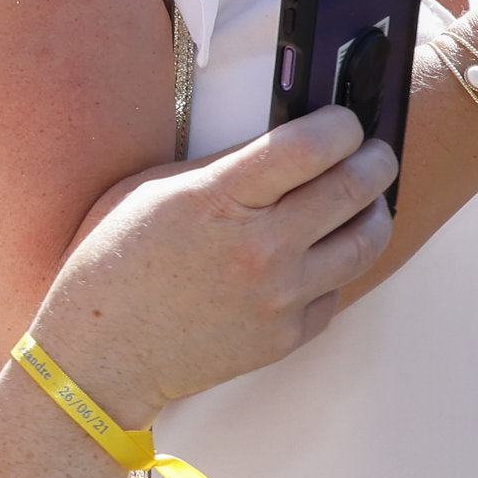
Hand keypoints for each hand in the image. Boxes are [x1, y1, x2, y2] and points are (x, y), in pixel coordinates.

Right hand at [33, 101, 400, 414]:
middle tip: (374, 153)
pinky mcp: (285, 336)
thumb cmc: (114, 267)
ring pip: (365, 242)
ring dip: (374, 212)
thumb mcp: (153, 190)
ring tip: (366, 201)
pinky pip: (337, 292)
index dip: (342, 125)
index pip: (314, 145)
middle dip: (376, 160)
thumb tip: (285, 145)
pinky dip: (335, 269)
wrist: (101, 355)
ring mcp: (278, 297)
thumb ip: (224, 165)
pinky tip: (318, 256)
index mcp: (220, 199)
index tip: (345, 122)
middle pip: (355, 188)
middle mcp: (260, 249)